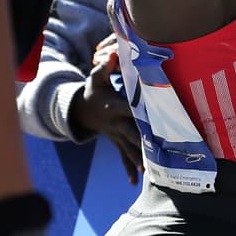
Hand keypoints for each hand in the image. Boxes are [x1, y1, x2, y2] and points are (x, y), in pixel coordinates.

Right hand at [71, 35, 141, 184]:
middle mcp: (114, 123)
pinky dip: (128, 168)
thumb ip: (104, 65)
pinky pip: (122, 156)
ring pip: (127, 148)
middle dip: (142, 141)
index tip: (153, 116)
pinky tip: (134, 182)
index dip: (140, 111)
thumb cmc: (93, 89)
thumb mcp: (95, 76)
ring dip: (138, 159)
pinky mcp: (116, 141)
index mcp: (113, 106)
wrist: (81, 109)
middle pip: (130, 132)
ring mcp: (115, 135)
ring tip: (148, 172)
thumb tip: (113, 53)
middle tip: (154, 152)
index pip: (128, 108)